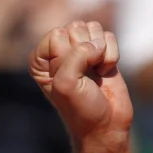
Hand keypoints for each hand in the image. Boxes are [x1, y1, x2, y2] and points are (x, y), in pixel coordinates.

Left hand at [30, 21, 132, 143]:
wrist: (105, 125)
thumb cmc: (80, 108)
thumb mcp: (67, 83)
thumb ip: (77, 55)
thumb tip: (98, 43)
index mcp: (40, 59)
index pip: (56, 34)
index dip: (67, 55)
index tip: (69, 77)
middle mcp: (58, 52)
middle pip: (76, 27)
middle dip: (85, 51)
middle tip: (84, 76)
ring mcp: (81, 50)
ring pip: (93, 28)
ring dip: (100, 52)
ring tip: (94, 73)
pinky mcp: (101, 52)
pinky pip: (108, 36)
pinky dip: (111, 54)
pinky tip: (104, 72)